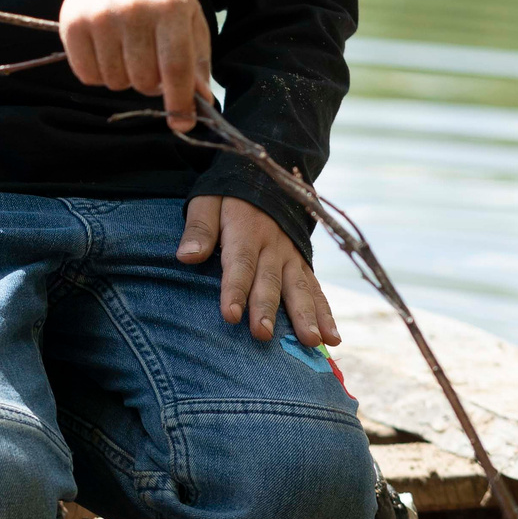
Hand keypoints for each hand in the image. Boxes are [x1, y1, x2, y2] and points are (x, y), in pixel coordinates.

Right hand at [57, 0, 212, 131]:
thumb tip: (200, 103)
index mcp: (170, 7)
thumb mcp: (189, 18)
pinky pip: (87, 76)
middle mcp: (132, 9)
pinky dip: (99, 74)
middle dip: (150, 83)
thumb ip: (197, 62)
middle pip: (143, 80)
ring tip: (127, 52)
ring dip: (124, 78)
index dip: (179, 101)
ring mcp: (99, 16)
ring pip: (115, 82)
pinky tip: (106, 51)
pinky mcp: (72, 25)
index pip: (176, 66)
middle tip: (150, 62)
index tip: (182, 123)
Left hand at [179, 195, 337, 346]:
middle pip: (269, 280)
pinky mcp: (303, 263)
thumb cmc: (228, 198)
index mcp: (245, 230)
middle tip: (263, 334)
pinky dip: (326, 313)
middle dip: (266, 308)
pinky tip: (332, 338)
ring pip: (299, 288)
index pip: (239, 263)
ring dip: (305, 315)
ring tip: (310, 341)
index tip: (230, 315)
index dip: (234, 289)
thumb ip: (199, 229)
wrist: (265, 177)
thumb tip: (186, 256)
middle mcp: (272, 246)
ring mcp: (291, 256)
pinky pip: (316, 289)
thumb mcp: (207, 202)